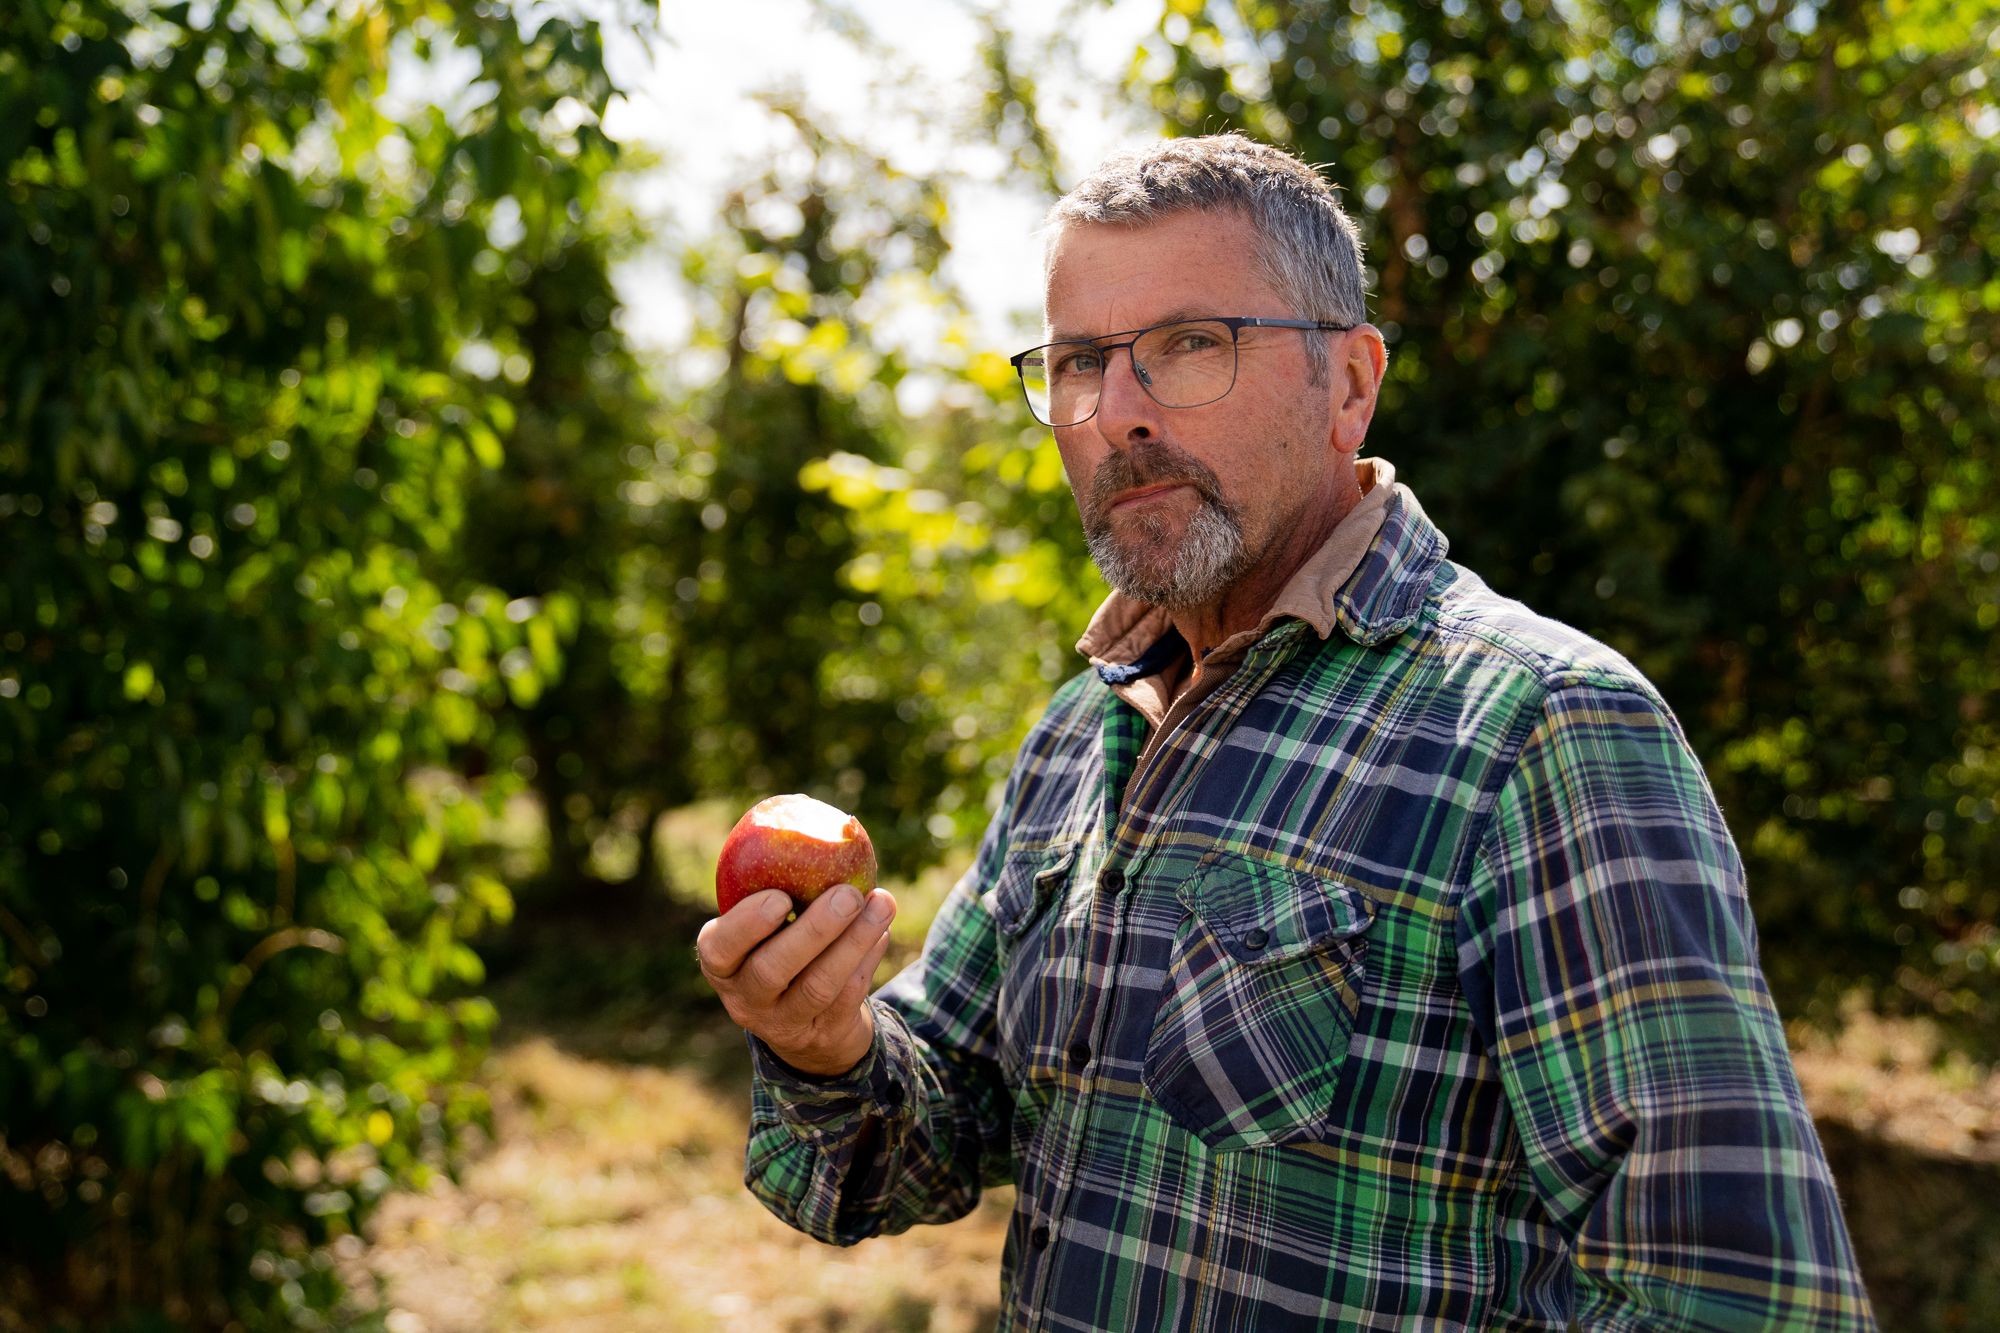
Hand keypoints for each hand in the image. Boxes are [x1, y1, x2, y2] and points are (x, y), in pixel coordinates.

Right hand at [695, 883, 897, 1077]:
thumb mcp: (766, 922)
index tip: (780, 897)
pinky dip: (869, 958)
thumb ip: (778, 879)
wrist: (805, 1019)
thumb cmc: (781, 942)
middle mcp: (745, 997)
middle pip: (772, 969)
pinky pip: (848, 996)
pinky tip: (881, 928)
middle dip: (814, 930)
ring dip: (855, 941)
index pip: (720, 948)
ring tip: (882, 903)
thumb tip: (815, 810)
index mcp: (721, 961)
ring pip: (819, 986)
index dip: (747, 925)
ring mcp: (783, 1022)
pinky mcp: (823, 1033)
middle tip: (847, 895)